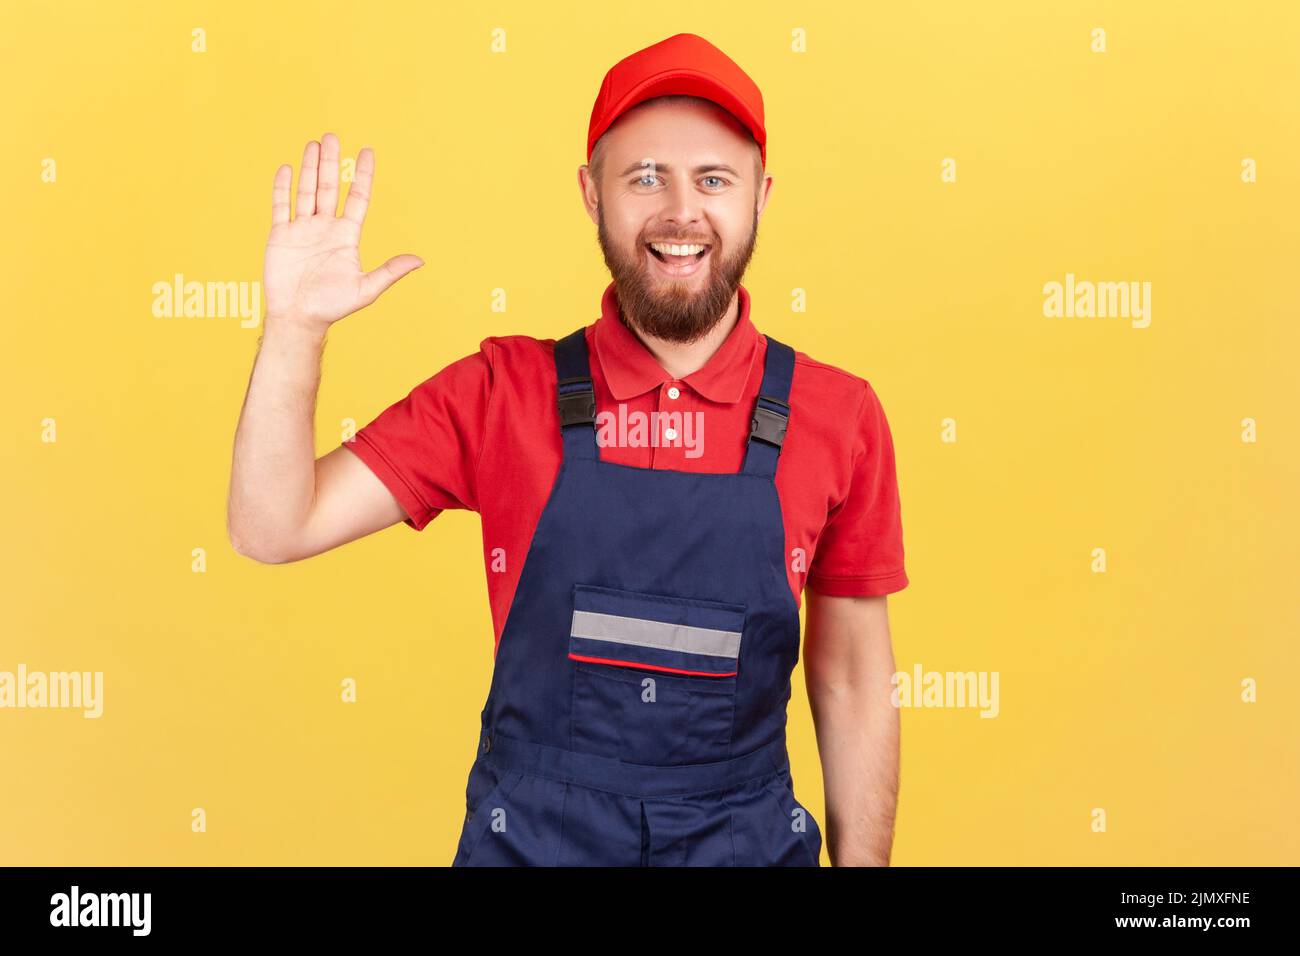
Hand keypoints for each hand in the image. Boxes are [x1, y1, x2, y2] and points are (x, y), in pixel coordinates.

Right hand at [265, 132, 422, 331]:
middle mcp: (325, 228)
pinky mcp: (280, 236)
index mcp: (346, 236)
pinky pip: (281, 206)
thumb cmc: (333, 307)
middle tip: (332, 136)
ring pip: (306, 191)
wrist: (299, 318)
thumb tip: (420, 261)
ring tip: (314, 143)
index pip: (357, 198)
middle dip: (331, 162)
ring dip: (309, 167)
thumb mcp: (366, 289)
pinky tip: (288, 169)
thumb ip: (390, 272)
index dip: (362, 175)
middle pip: (329, 187)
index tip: (367, 152)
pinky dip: (283, 188)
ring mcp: (302, 230)